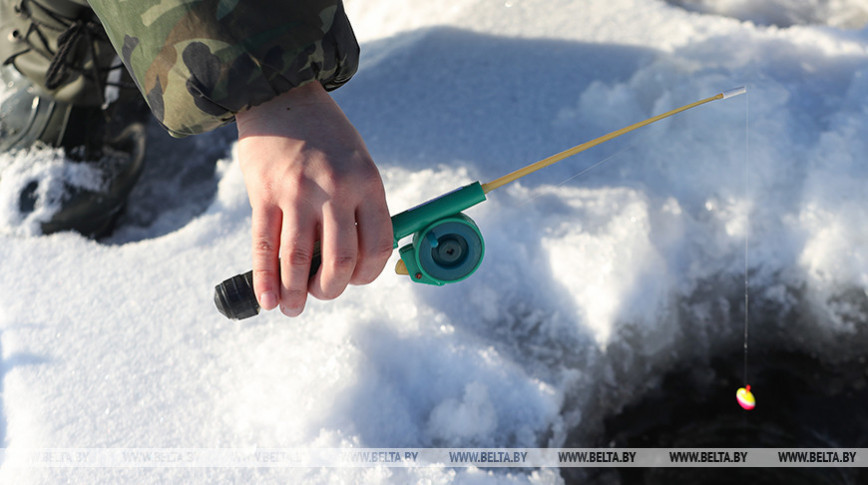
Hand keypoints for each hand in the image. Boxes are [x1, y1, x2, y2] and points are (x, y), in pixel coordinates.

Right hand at [236, 82, 392, 316]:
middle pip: (340, 259)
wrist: (282, 96)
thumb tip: (353, 262)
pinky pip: (264, 246)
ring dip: (296, 294)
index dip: (367, 275)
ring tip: (293, 308)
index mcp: (367, 183)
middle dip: (330, 289)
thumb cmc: (326, 137)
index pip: (378, 245)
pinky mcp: (264, 194)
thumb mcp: (358, 163)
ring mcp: (297, 192)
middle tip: (320, 294)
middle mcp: (335, 189)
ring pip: (299, 259)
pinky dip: (266, 279)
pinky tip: (268, 300)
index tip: (354, 280)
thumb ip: (359, 207)